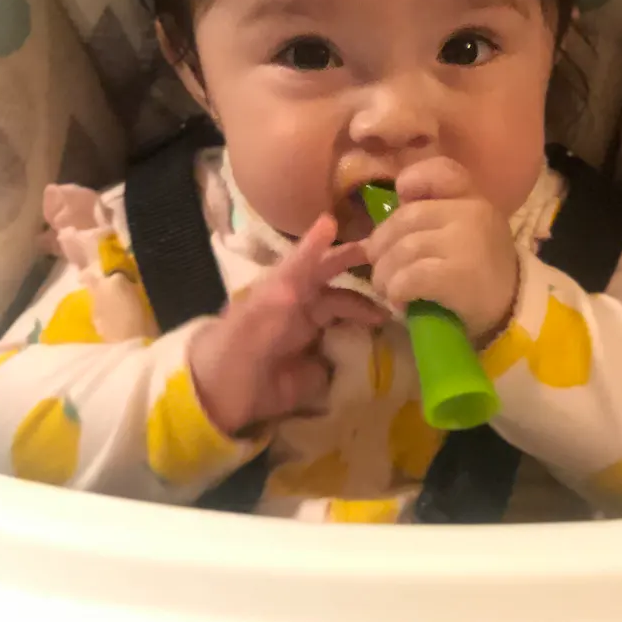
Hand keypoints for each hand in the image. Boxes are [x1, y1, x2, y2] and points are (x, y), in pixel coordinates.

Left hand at [188, 214, 382, 435]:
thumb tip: (328, 224)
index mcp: (288, 289)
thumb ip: (300, 267)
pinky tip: (388, 345)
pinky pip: (346, 354)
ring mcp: (311, 340)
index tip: (377, 238)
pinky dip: (366, 349)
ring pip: (347, 320)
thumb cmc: (240, 342)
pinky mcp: (317, 370)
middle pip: (341, 292)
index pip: (320, 262)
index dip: (342, 249)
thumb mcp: (269, 301)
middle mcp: (302, 310)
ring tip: (397, 315)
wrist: (222, 397)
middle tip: (399, 276)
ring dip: (369, 316)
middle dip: (368, 283)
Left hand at [363, 158, 518, 342]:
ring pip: (403, 249)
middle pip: (406, 218)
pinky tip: (402, 302)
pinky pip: (409, 277)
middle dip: (381, 245)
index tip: (402, 199)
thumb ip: (428, 221)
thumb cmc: (480, 271)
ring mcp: (465, 242)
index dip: (413, 180)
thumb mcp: (464, 232)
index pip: (441, 171)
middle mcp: (471, 213)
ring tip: (387, 289)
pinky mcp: (458, 275)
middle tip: (380, 267)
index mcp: (473, 197)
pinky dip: (397, 291)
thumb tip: (370, 239)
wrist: (514, 310)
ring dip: (385, 274)